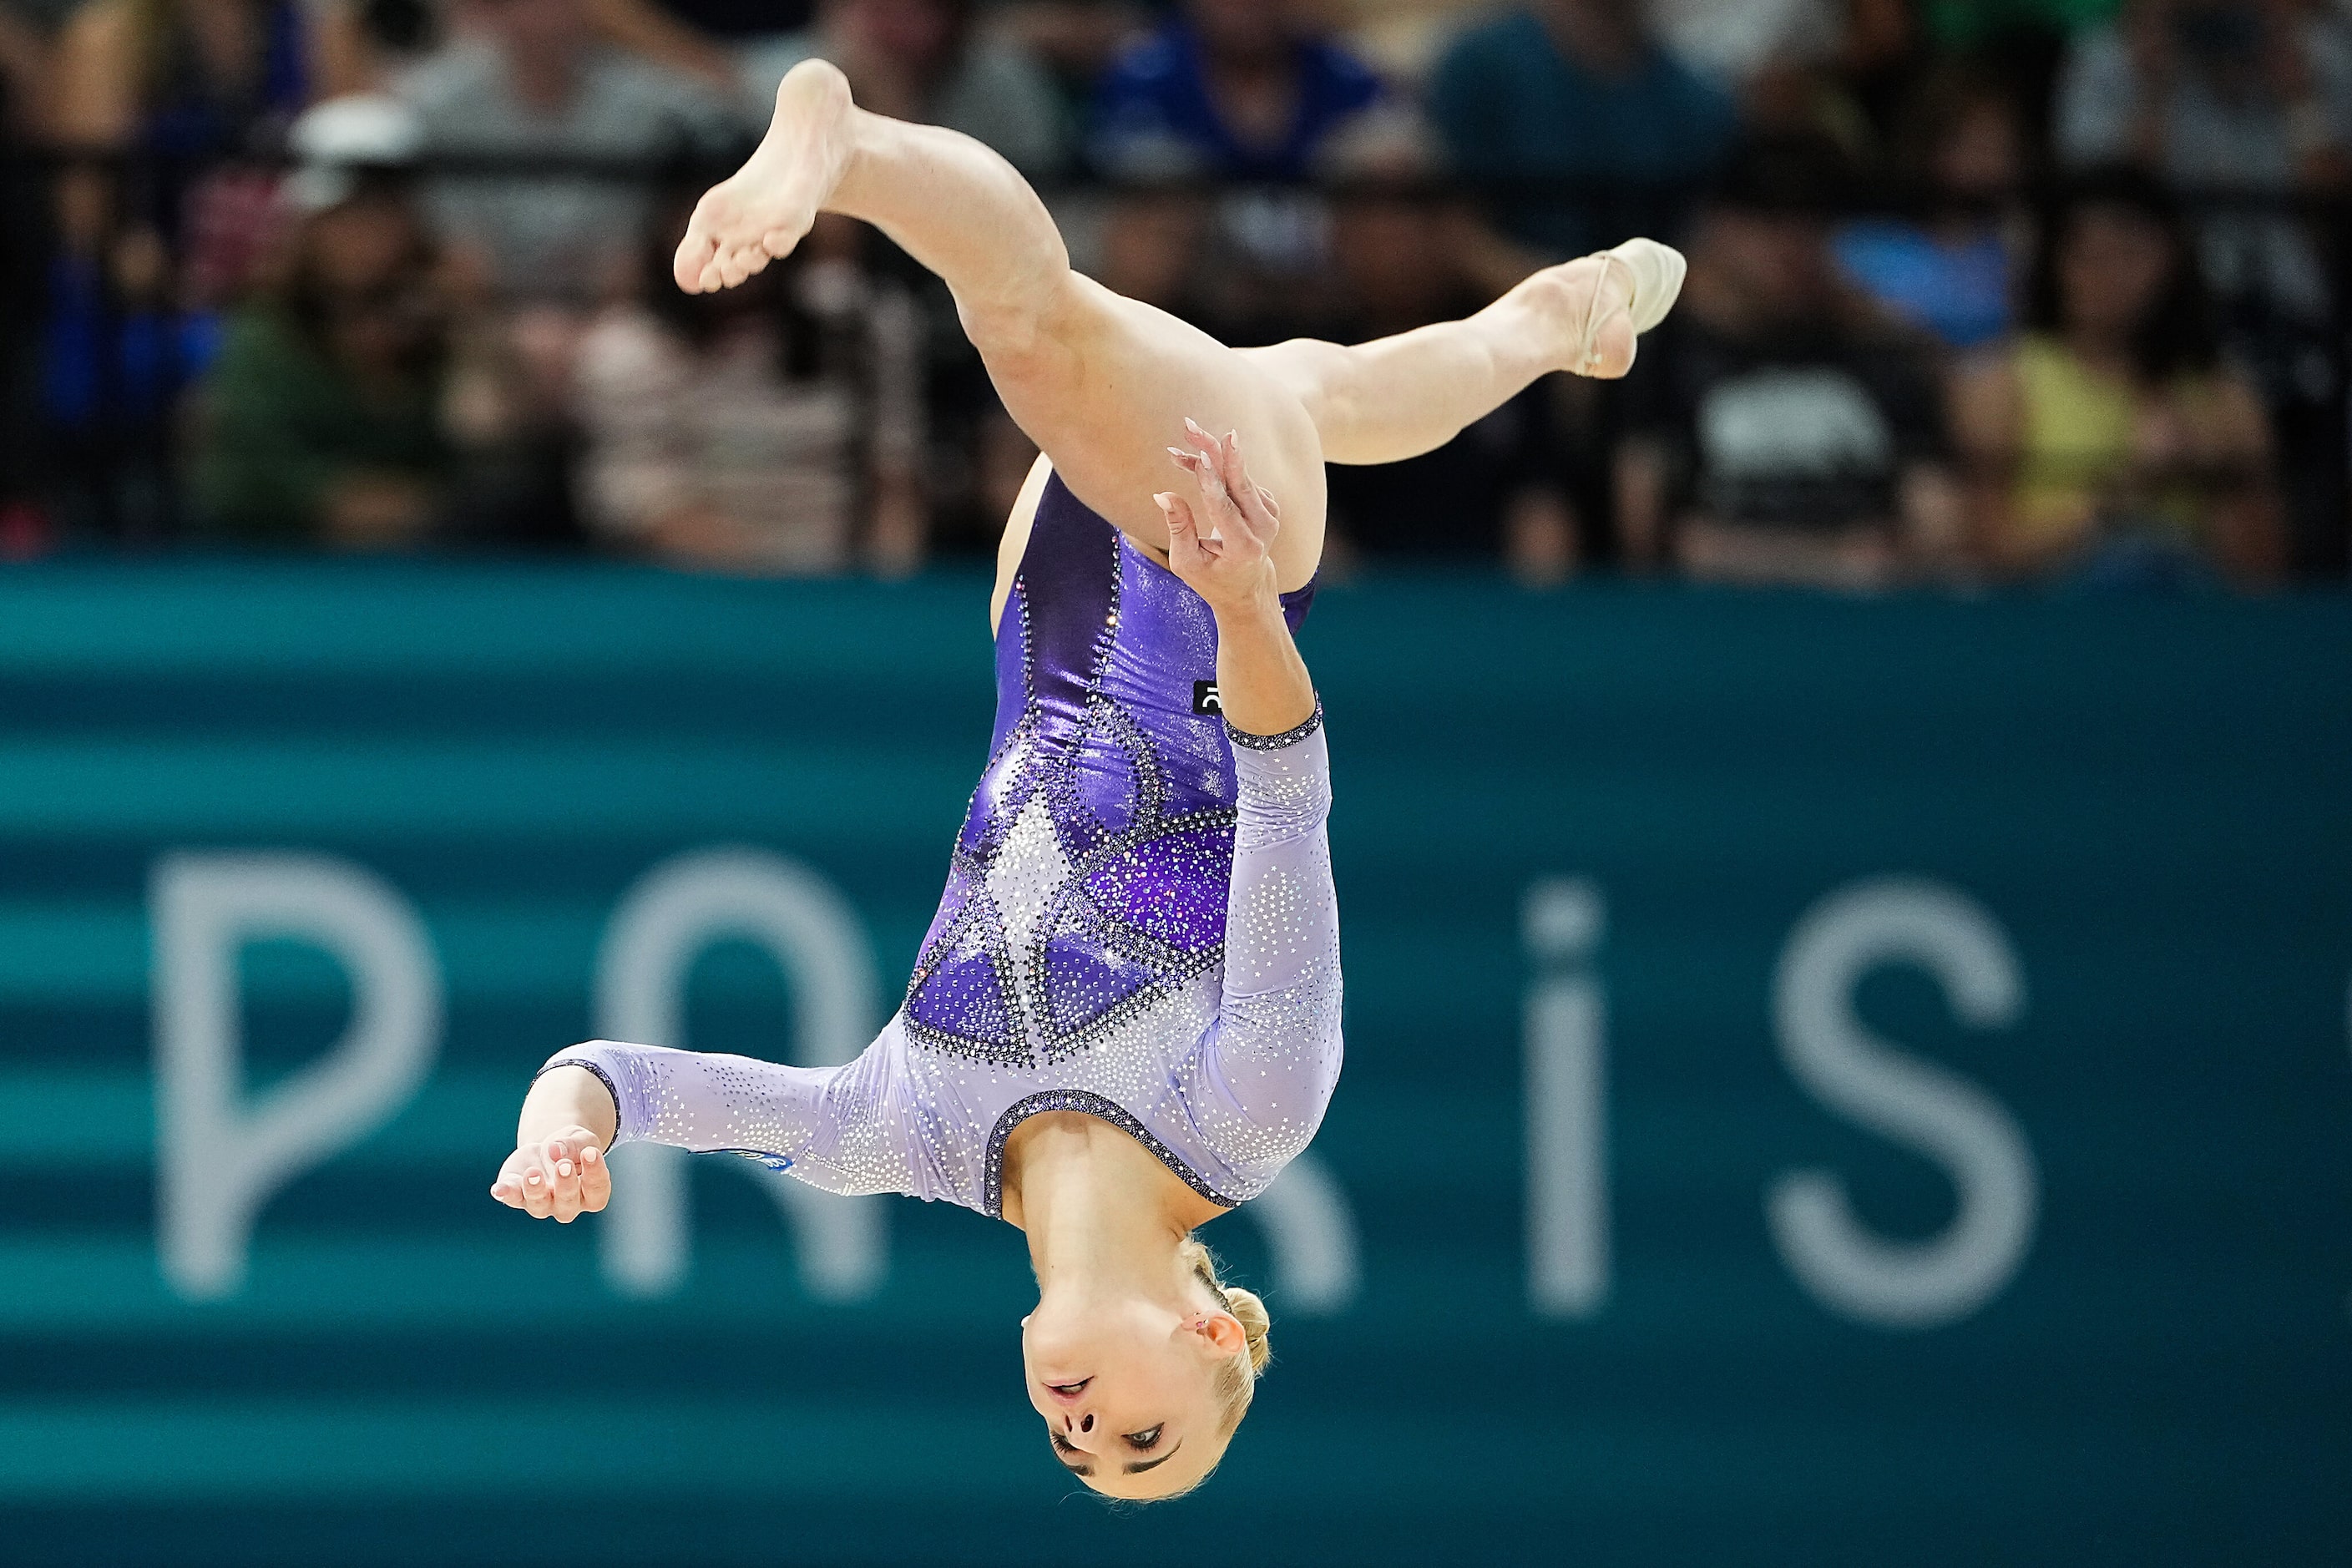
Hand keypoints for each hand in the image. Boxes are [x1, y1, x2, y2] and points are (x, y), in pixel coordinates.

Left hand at [491, 1127, 611, 1221]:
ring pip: (538, 1205)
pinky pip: (511, 1198)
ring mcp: (541, 1203)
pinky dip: (506, 1194)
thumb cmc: (575, 1149)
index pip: (596, 1191)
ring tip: (533, 1174)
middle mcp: (567, 1205)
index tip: (590, 1152)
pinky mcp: (518, 1194)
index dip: (595, 1174)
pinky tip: (499, 1189)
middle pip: (567, 1204)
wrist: (552, 1149)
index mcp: (590, 1194)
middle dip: (565, 1185)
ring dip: (535, 1191)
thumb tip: (555, 1149)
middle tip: (563, 1165)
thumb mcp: (582, 1140)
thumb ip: (574, 1145)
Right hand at [1156, 419, 1282, 612]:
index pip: (1225, 509)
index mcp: (1244, 548)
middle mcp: (1263, 528)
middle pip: (1238, 481)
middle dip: (1214, 449)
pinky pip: (1239, 477)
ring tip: (1182, 437)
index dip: (1211, 482)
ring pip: (1236, 474)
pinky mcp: (1266, 502)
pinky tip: (1193, 458)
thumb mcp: (1187, 561)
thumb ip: (1179, 528)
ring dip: (1208, 453)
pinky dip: (1215, 466)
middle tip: (1191, 425)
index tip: (1200, 458)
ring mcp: (1269, 513)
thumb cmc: (1210, 577)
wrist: (1247, 586)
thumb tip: (1163, 495)